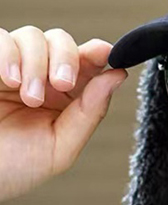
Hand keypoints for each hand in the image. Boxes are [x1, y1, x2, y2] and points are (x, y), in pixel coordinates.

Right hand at [0, 25, 128, 202]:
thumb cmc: (15, 168)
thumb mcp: (60, 147)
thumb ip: (90, 112)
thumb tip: (118, 75)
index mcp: (66, 96)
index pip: (88, 61)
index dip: (98, 52)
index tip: (104, 54)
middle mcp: (41, 76)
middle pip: (62, 41)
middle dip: (67, 57)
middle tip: (63, 83)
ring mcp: (12, 67)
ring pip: (33, 36)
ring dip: (37, 63)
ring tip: (30, 96)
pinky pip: (0, 37)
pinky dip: (9, 53)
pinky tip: (10, 80)